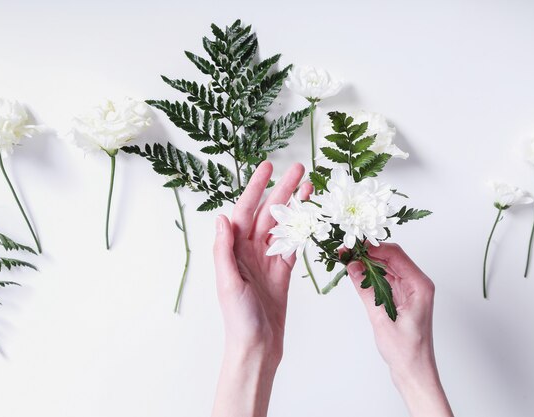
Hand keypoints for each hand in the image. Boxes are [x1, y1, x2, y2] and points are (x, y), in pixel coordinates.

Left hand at [211, 161, 310, 416]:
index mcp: (234, 250)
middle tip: (298, 169)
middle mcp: (249, 251)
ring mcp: (267, 260)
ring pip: (282, 226)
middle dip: (282, 190)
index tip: (267, 167)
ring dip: (294, 207)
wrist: (257, 347)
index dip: (256, 188)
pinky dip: (302, 231)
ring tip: (310, 187)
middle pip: (267, 213)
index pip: (245, 211)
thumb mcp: (227, 283)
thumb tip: (222, 218)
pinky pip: (292, 246)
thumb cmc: (238, 319)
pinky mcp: (282, 272)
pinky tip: (311, 217)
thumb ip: (224, 250)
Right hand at [347, 243, 452, 416]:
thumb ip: (366, 290)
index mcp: (420, 285)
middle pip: (390, 257)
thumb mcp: (381, 319)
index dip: (372, 247)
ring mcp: (409, 290)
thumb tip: (352, 266)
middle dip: (367, 252)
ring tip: (346, 260)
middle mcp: (417, 284)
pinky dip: (370, 275)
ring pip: (386, 266)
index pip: (395, 254)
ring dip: (367, 263)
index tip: (352, 246)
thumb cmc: (407, 351)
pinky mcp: (401, 297)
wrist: (414, 372)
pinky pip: (384, 279)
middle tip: (345, 251)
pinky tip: (356, 274)